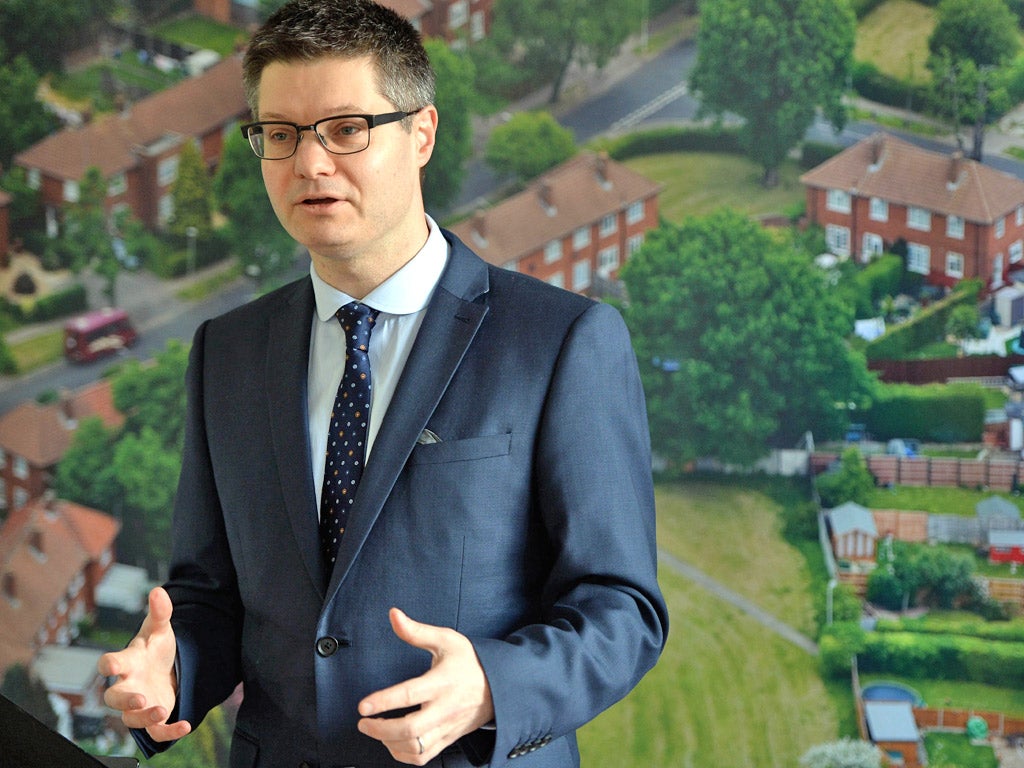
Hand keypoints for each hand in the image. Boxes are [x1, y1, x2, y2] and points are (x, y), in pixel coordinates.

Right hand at [97, 587, 190, 741]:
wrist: (165, 670)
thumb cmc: (155, 650)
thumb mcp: (160, 630)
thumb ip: (159, 613)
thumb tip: (158, 590)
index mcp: (128, 662)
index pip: (110, 663)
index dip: (108, 664)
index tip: (109, 664)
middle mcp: (128, 686)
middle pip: (114, 698)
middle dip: (124, 700)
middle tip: (139, 698)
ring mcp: (139, 705)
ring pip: (131, 719)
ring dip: (144, 717)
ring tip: (161, 710)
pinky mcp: (153, 718)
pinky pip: (155, 732)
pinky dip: (168, 733)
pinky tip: (186, 726)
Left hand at [357, 608, 493, 765]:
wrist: (499, 684)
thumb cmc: (470, 660)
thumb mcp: (446, 639)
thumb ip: (416, 631)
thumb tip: (394, 615)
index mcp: (442, 681)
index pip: (410, 694)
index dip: (384, 701)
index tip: (363, 706)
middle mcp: (445, 708)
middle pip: (411, 729)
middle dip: (380, 730)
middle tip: (363, 722)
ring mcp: (447, 726)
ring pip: (415, 747)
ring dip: (389, 743)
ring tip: (376, 730)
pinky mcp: (449, 738)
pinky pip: (424, 756)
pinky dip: (403, 755)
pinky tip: (392, 743)